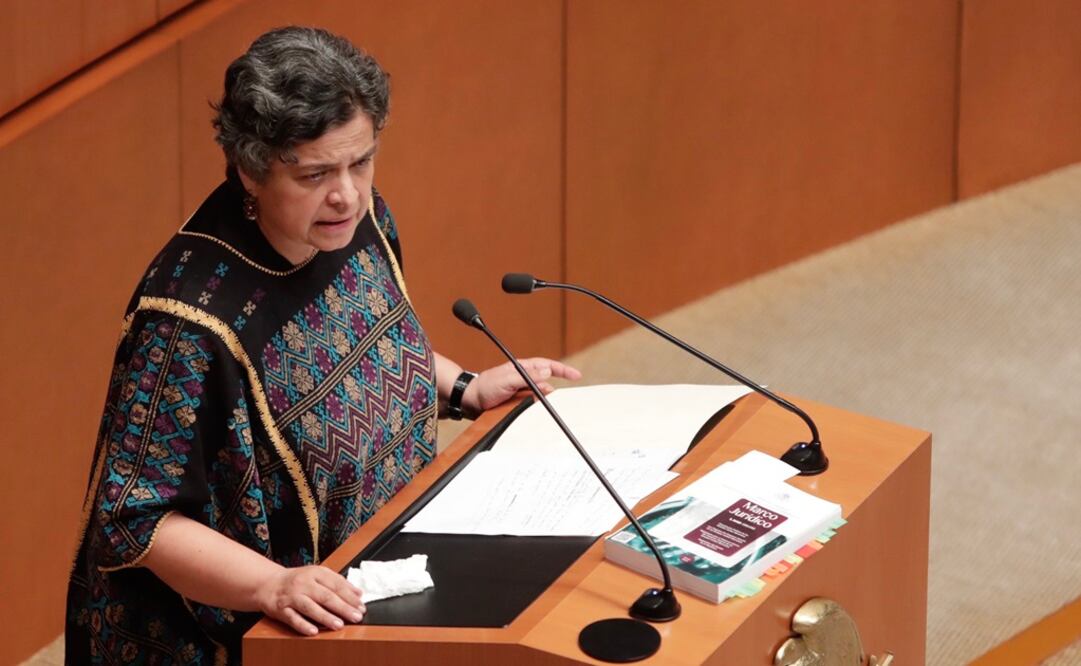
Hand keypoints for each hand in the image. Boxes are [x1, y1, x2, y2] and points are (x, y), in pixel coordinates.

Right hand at [253, 565, 365, 635]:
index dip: (350, 596)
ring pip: (310, 607)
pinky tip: (314, 631)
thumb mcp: (317, 575)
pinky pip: (293, 618)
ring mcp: (292, 596)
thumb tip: (358, 593)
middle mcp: (303, 583)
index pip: (336, 584)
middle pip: (326, 596)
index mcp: (315, 573)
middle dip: (343, 607)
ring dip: (325, 617)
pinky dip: (303, 625)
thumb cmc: (297, 580)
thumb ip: (337, 582)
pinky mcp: (281, 609)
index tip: (361, 606)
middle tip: (356, 616)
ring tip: (339, 624)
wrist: (268, 583)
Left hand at [465, 357, 582, 414]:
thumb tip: (548, 371)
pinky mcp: (516, 403)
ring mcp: (520, 391)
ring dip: (539, 402)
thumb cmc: (485, 387)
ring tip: (530, 407)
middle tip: (556, 401)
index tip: (576, 376)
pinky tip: (529, 414)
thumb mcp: (507, 379)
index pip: (547, 366)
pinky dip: (533, 409)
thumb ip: (528, 376)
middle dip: (550, 391)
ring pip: (538, 396)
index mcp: (522, 368)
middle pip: (545, 382)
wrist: (469, 402)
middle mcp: (523, 378)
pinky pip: (530, 406)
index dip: (562, 370)